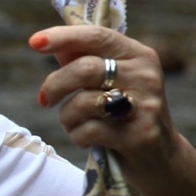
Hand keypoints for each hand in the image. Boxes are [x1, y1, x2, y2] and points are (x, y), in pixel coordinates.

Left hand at [29, 25, 186, 183]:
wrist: (161, 159)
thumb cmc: (126, 115)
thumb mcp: (112, 83)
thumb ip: (83, 60)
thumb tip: (49, 43)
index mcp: (139, 55)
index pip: (97, 36)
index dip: (63, 37)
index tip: (34, 42)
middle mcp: (146, 76)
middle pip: (85, 69)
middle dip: (55, 84)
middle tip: (45, 99)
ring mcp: (145, 106)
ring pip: (83, 102)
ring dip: (67, 117)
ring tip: (74, 124)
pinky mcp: (139, 135)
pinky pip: (89, 131)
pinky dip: (77, 137)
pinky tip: (87, 140)